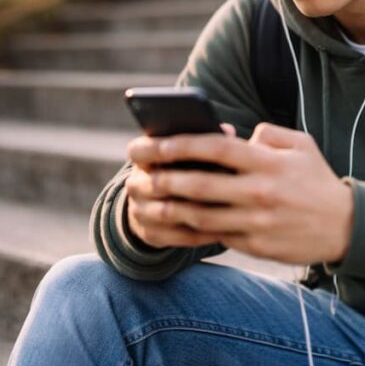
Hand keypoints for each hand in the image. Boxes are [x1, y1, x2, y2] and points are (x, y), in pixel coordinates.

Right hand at [123, 123, 235, 249]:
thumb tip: (227, 130)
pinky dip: (201, 232)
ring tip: (228, 208)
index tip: (180, 145)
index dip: (156, 148)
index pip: (139, 150)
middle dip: (189, 182)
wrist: (160, 205)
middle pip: (158, 183)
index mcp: (142, 159)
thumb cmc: (184, 169)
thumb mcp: (187, 153)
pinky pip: (177, 235)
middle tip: (222, 182)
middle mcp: (136, 185)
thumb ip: (204, 140)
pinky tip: (224, 228)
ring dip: (198, 210)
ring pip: (168, 211)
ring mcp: (140, 212)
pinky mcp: (151, 235)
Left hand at [124, 122, 353, 264]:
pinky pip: (210, 236)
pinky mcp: (253, 244)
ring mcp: (255, 221)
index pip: (216, 149)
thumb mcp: (302, 145)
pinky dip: (182, 229)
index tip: (152, 142)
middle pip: (199, 183)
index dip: (180, 144)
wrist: (346, 227)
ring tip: (142, 197)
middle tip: (136, 170)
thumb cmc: (317, 180)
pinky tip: (163, 222)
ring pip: (198, 214)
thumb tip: (232, 135)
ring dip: (165, 206)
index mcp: (268, 162)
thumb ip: (267, 134)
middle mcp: (259, 192)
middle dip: (161, 176)